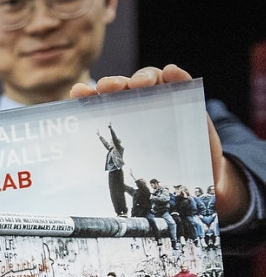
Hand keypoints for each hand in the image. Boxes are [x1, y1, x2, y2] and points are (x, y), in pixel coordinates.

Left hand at [73, 64, 248, 220]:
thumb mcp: (143, 183)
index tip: (78, 92)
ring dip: (142, 77)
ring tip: (139, 83)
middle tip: (108, 87)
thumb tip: (119, 204)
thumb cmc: (161, 175)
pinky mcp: (187, 97)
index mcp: (121, 123)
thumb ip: (131, 187)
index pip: (101, 105)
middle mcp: (138, 107)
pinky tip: (171, 72)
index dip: (88, 96)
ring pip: (149, 80)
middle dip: (114, 83)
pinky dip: (175, 75)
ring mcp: (162, 99)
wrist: (199, 171)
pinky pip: (180, 81)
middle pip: (123, 87)